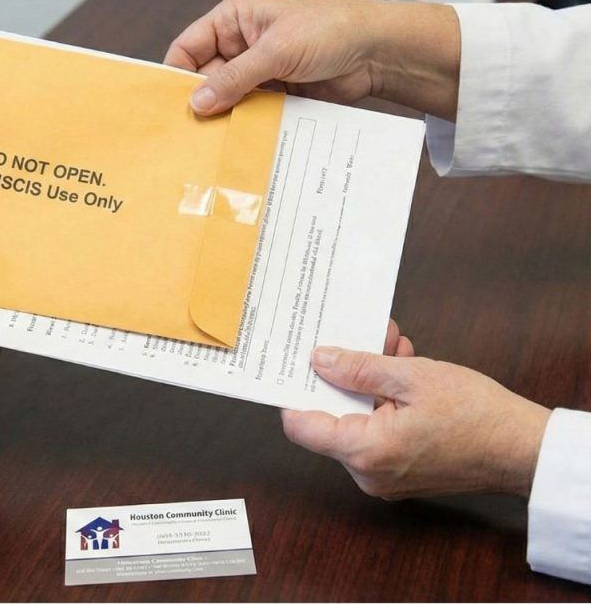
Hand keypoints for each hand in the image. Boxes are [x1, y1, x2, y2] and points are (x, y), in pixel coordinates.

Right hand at [163, 0, 459, 119]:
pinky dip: (245, 125)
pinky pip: (251, 112)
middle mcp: (241, 44)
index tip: (169, 105)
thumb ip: (234, 78)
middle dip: (200, 103)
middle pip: (205, 78)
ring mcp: (259, 70)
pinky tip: (236, 143)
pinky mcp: (276, 92)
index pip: (189, 47)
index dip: (176, 74)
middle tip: (189, 133)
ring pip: (227, 99)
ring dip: (223, 118)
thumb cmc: (330, 30)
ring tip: (210, 144)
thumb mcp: (276, 52)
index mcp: (234, 20)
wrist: (377, 51)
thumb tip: (197, 104)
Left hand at [281, 341, 550, 498]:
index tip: (296, 364)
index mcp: (365, 451)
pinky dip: (383, 401)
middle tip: (358, 340)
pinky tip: (402, 369)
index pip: (300, 426)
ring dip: (368, 383)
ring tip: (392, 348)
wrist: (524, 450)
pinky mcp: (399, 472)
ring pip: (355, 421)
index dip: (294, 392)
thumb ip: (359, 368)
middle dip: (343, 375)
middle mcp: (368, 472)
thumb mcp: (412, 376)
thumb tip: (320, 360)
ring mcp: (383, 476)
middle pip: (329, 418)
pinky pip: (376, 432)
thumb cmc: (477, 416)